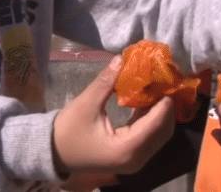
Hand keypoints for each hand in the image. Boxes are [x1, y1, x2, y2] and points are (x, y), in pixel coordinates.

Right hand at [52, 56, 176, 176]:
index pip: (156, 123)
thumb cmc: (68, 131)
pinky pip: (148, 138)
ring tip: (158, 88)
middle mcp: (136, 159)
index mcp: (127, 148)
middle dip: (166, 107)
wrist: (53, 153)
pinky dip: (151, 120)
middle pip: (163, 131)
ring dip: (161, 113)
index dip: (165, 100)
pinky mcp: (130, 157)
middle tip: (165, 81)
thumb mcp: (86, 104)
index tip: (167, 79)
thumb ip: (107, 82)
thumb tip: (121, 58)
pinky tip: (147, 100)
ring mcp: (134, 161)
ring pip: (158, 135)